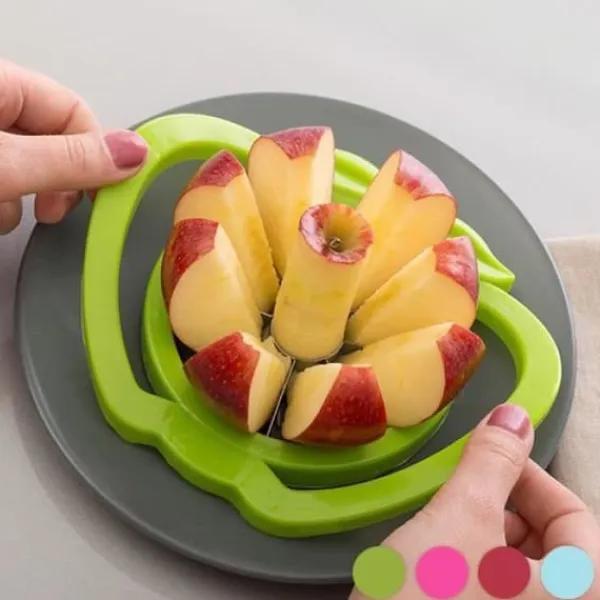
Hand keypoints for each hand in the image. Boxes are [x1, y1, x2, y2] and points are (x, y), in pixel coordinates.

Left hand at [0, 59, 147, 233]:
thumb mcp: (4, 165)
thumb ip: (70, 160)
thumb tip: (133, 153)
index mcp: (1, 82)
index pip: (73, 111)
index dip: (93, 155)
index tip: (101, 194)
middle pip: (53, 142)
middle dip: (55, 184)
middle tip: (50, 209)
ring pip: (26, 168)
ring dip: (22, 200)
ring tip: (2, 210)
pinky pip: (2, 181)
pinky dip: (0, 202)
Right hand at [350, 404, 599, 598]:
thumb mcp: (460, 519)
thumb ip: (492, 461)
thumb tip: (516, 414)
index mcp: (577, 592)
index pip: (575, 515)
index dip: (528, 474)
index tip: (484, 455)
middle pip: (550, 543)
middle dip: (500, 506)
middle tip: (455, 493)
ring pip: (518, 566)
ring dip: (481, 534)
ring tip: (440, 527)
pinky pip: (494, 589)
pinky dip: (471, 565)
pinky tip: (435, 564)